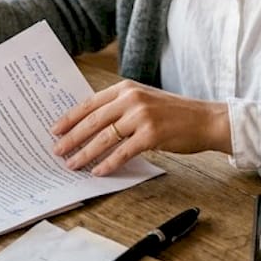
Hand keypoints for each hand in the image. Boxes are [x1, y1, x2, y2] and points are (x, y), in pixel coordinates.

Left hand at [50, 80, 231, 175]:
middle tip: (56, 151)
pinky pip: (122, 152)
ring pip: (104, 137)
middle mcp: (131, 99)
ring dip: (85, 153)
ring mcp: (141, 116)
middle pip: (92, 121)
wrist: (205, 119)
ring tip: (72, 164)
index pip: (89, 103)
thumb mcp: (144, 100)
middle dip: (71, 138)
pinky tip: (98, 171)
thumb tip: (90, 125)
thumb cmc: (174, 113)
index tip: (54, 130)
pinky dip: (108, 163)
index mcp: (125, 88)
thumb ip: (120, 107)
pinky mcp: (151, 135)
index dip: (70, 118)